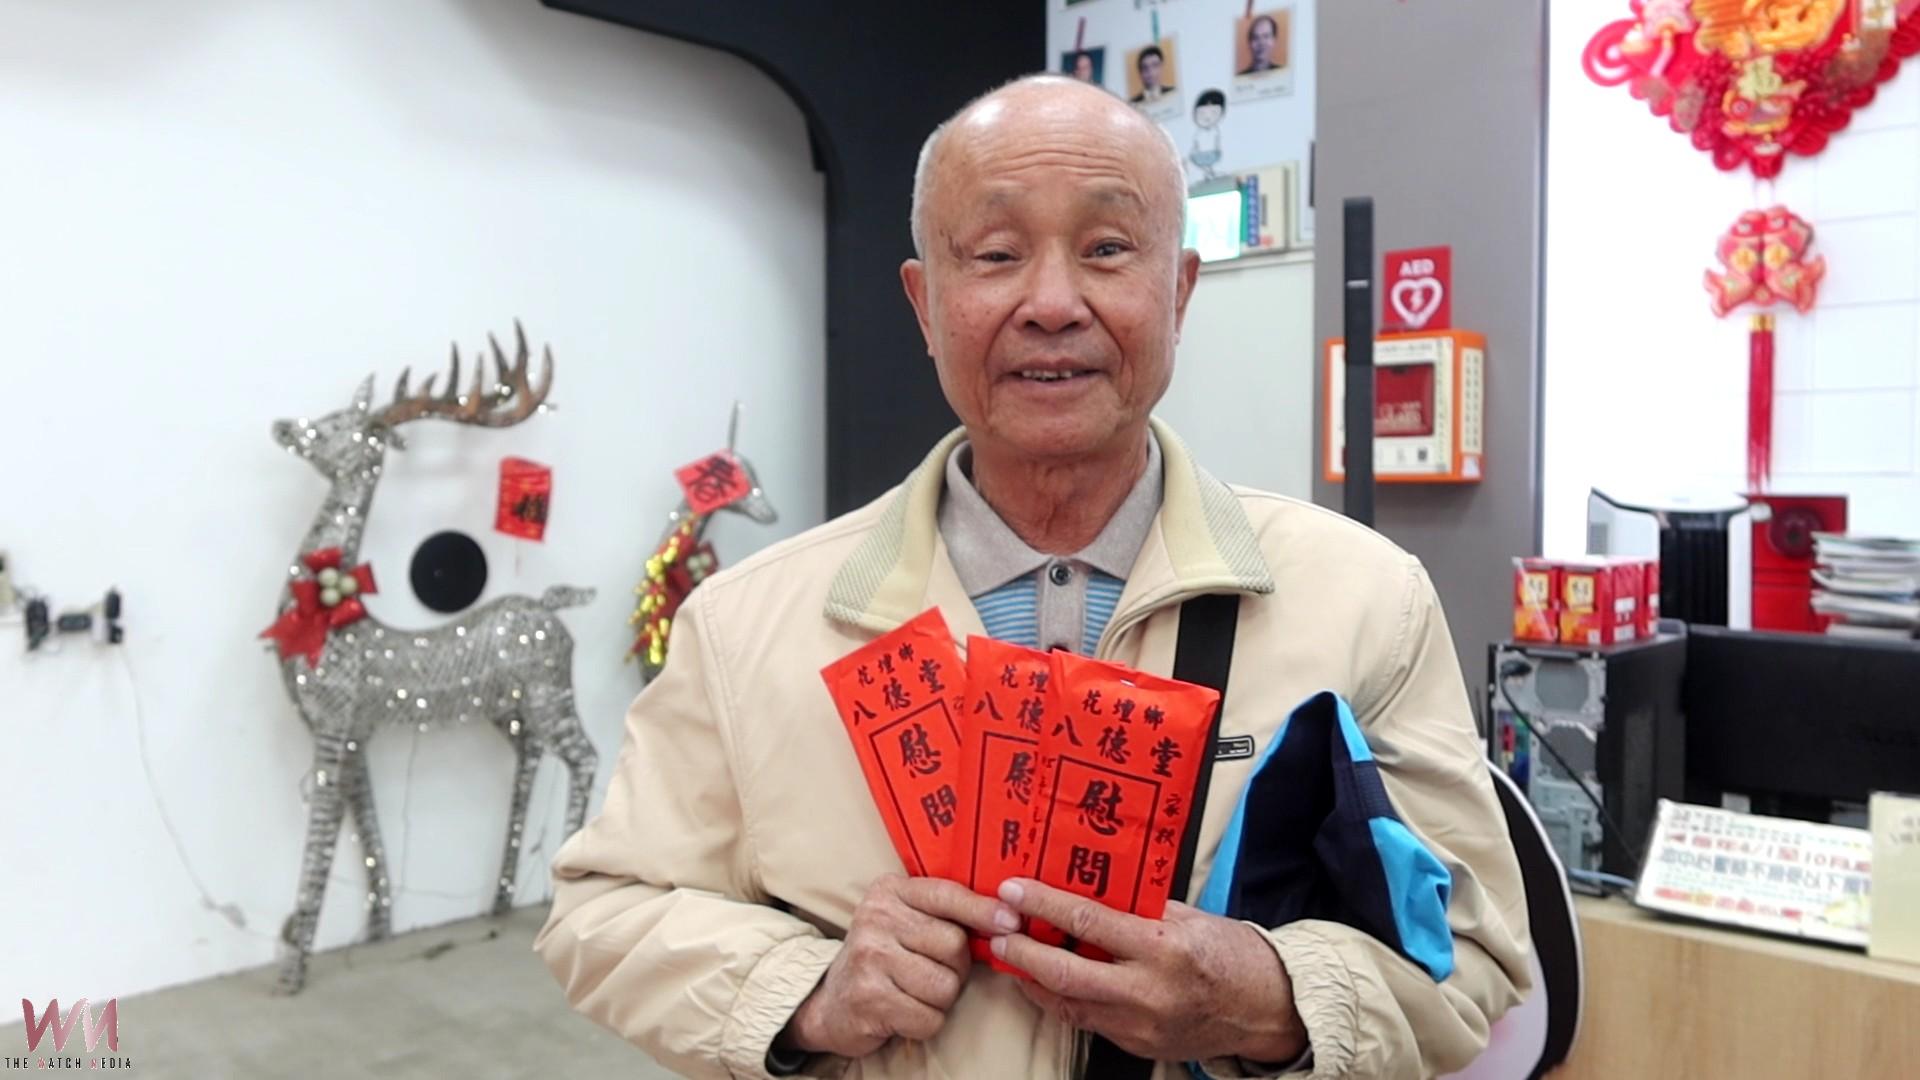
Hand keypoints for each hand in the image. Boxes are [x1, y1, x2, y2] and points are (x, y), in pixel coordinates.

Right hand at [779, 873, 1020, 1058]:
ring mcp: (869, 958)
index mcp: (889, 891)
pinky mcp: (869, 999)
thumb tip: (1008, 918)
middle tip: (931, 970)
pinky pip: (929, 1017)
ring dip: (940, 999)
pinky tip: (904, 1011)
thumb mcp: (906, 920)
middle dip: (956, 967)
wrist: (831, 1001)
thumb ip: (945, 913)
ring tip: (914, 992)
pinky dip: (925, 1022)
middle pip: (954, 945)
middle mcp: (875, 918)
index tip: (1011, 921)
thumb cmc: (884, 957)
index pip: (946, 895)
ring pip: (945, 986)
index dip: (982, 910)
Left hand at [990, 878, 1306, 1063]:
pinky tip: (1046, 982)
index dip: (1043, 906)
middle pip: (1065, 974)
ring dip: (1033, 979)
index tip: (1013, 890)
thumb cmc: (1233, 956)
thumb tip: (1090, 891)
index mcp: (1164, 948)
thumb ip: (1140, 909)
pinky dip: (1062, 999)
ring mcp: (1141, 1025)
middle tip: (996, 929)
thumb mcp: (1189, 918)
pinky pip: (1088, 1021)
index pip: (1089, 923)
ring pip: (1069, 1004)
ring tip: (1011, 954)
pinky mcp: (1138, 1046)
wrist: (1268, 1010)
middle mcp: (1149, 991)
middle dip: (1022, 951)